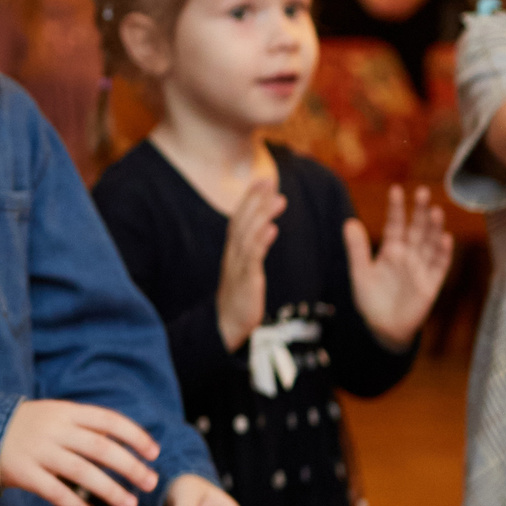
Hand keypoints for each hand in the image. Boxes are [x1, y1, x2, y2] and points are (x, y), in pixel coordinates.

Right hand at [0, 399, 160, 505]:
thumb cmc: (28, 428)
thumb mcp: (55, 416)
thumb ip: (84, 426)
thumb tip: (128, 445)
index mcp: (66, 412)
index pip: (108, 420)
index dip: (134, 435)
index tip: (154, 453)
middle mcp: (54, 429)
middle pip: (100, 447)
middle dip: (129, 465)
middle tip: (151, 483)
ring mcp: (37, 450)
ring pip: (81, 471)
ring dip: (110, 489)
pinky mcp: (22, 472)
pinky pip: (54, 492)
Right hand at [217, 182, 284, 350]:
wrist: (227, 325)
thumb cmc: (240, 298)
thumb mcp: (245, 270)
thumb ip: (252, 249)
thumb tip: (264, 228)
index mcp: (233, 251)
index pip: (239, 219)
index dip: (250, 199)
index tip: (262, 180)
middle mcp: (233, 255)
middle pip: (241, 222)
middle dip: (254, 200)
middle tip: (268, 180)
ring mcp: (238, 267)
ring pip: (247, 236)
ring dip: (262, 215)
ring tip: (278, 199)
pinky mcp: (245, 281)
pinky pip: (252, 258)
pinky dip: (261, 241)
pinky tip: (272, 229)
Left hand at [345, 186, 453, 347]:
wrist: (381, 329)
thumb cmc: (370, 300)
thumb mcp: (360, 273)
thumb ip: (357, 248)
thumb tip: (349, 221)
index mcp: (391, 251)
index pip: (395, 224)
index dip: (396, 208)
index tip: (395, 189)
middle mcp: (408, 256)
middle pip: (417, 229)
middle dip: (420, 211)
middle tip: (422, 192)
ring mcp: (421, 269)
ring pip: (430, 244)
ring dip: (434, 228)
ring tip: (435, 211)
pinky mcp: (430, 284)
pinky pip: (439, 266)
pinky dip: (443, 253)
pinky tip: (445, 239)